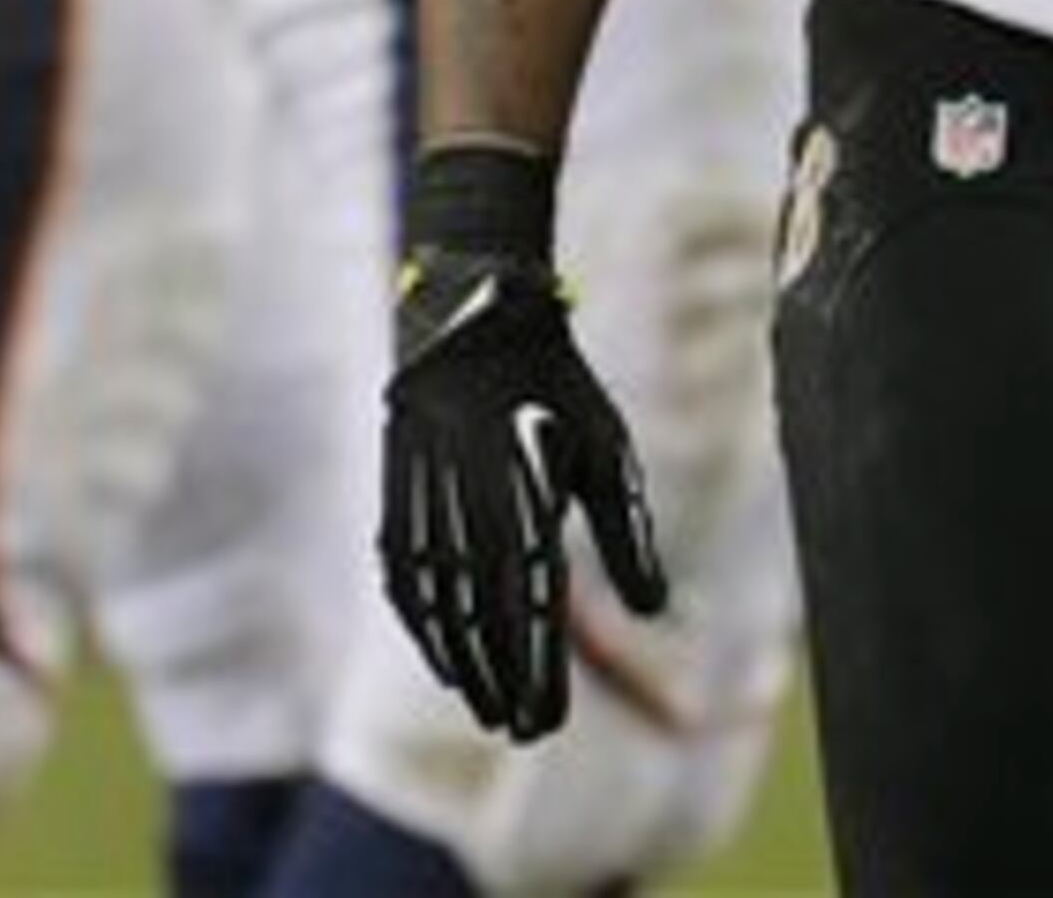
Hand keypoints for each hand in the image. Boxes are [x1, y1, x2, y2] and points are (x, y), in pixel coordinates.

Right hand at [378, 146, 666, 740]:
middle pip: (483, 616)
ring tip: (487, 708)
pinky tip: (444, 657)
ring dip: (461, 663)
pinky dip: (422, 624)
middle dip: (503, 680)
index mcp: (524, 493)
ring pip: (438, 605)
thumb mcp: (609, 448)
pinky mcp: (395, 496)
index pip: (532, 605)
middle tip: (525, 731)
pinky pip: (405, 577)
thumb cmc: (556, 389)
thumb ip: (629, 532)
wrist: (472, 321)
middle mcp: (467, 504)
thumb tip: (657, 608)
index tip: (548, 722)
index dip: (538, 670)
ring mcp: (422, 502)